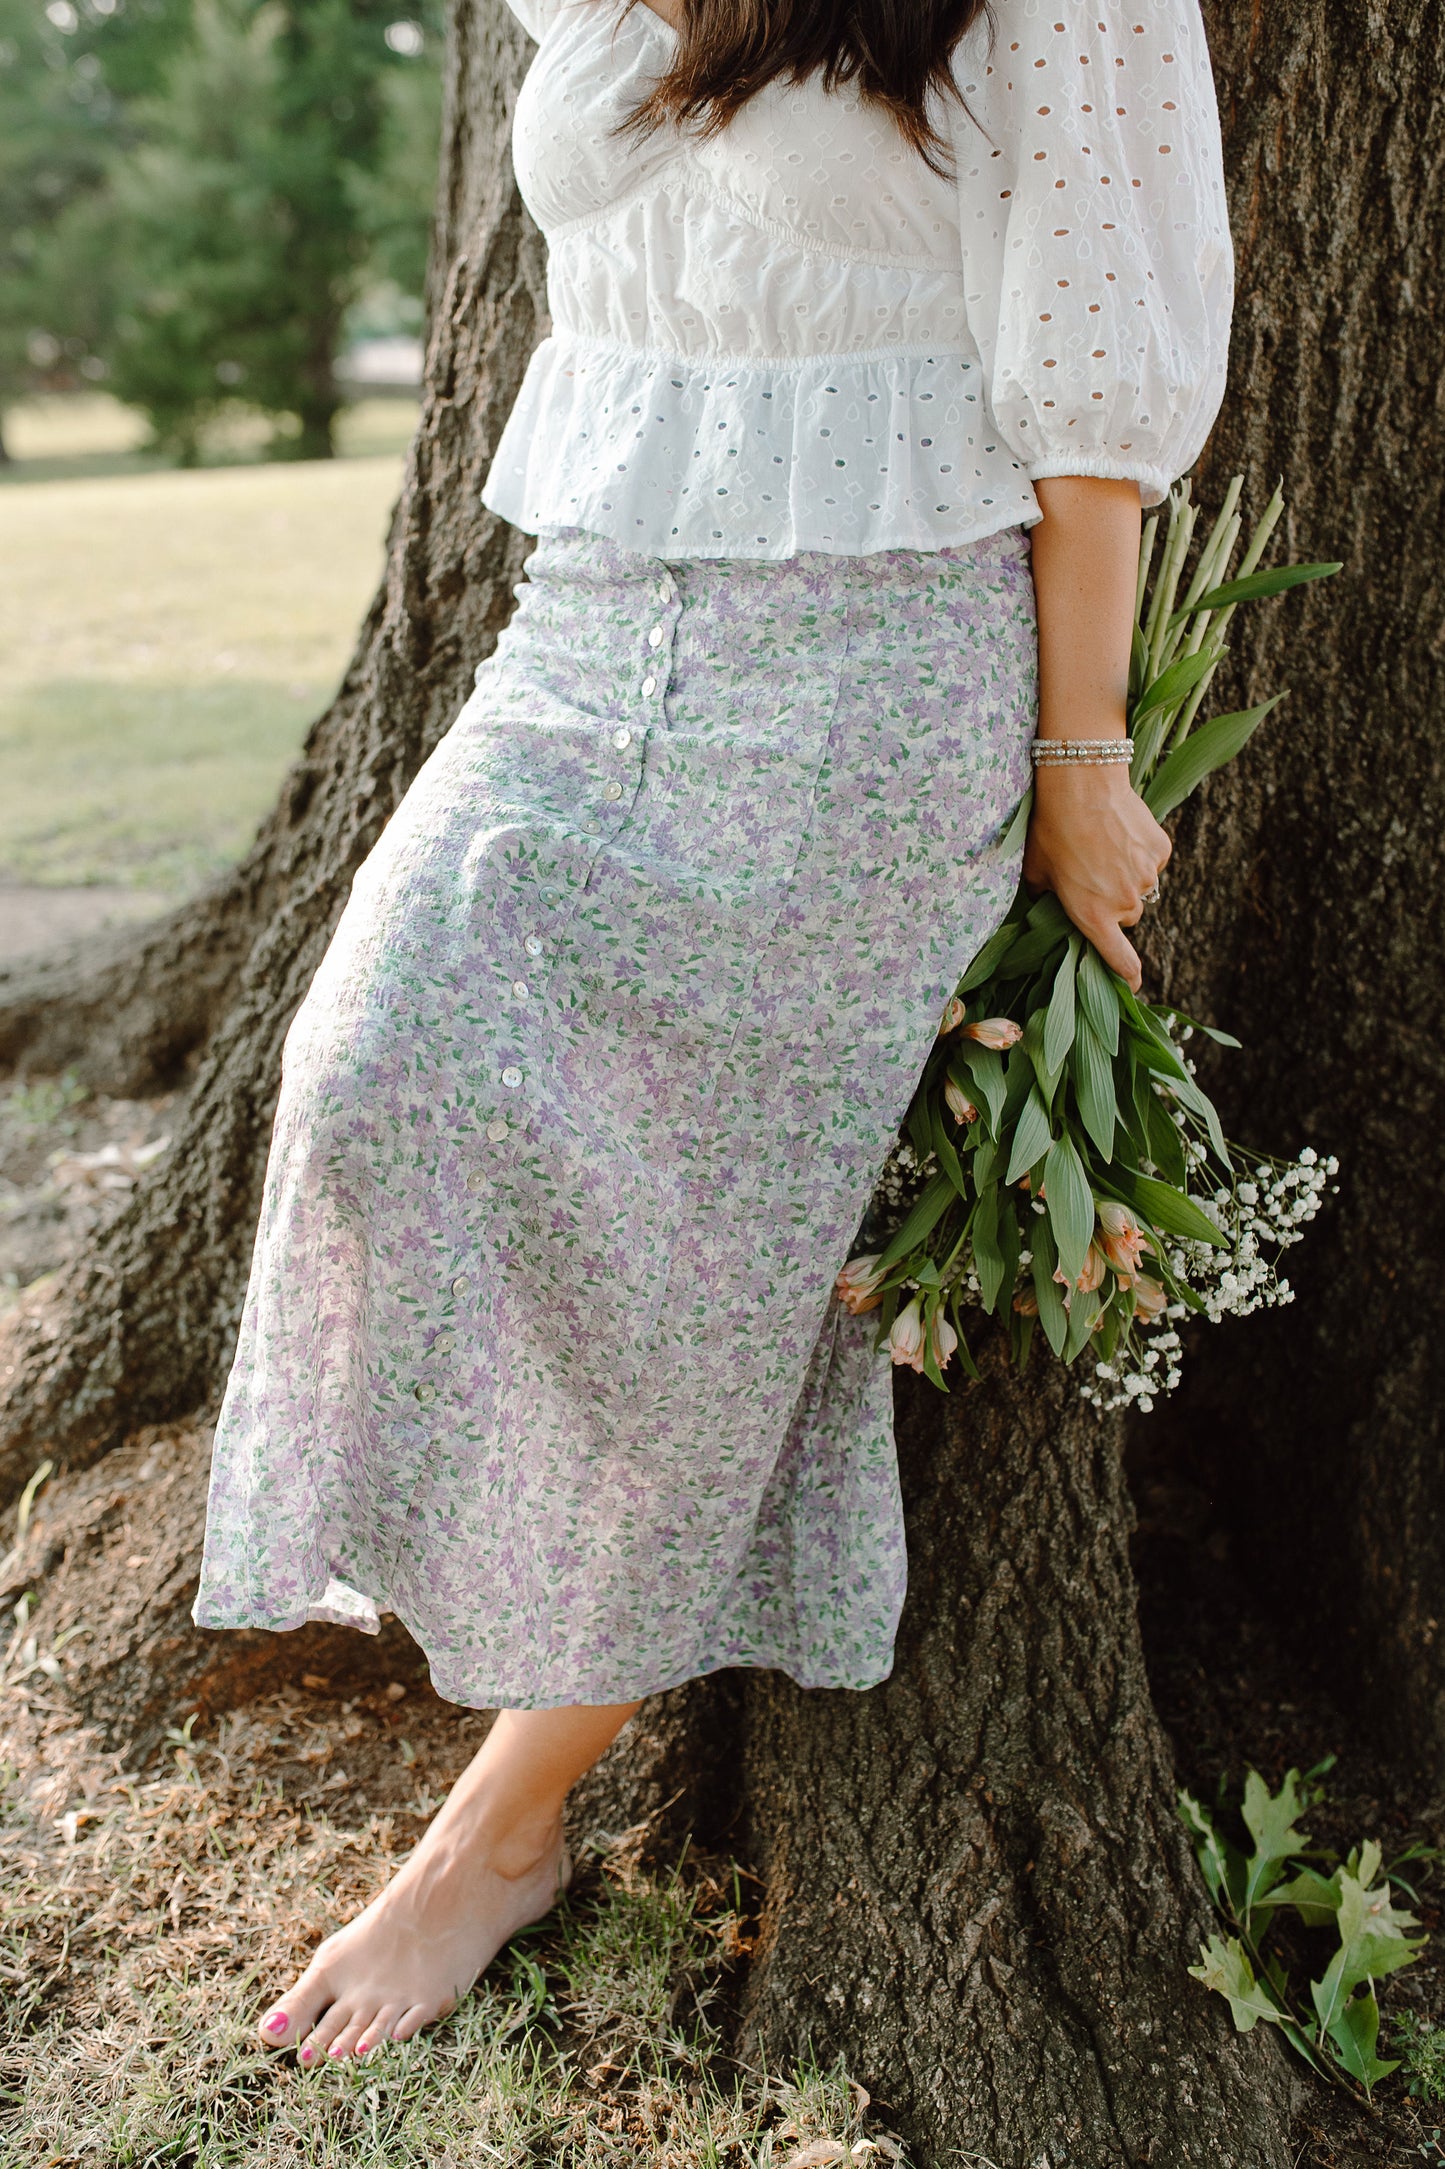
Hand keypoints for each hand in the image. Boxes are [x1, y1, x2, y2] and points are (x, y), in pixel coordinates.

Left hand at [1022, 762, 1170, 991]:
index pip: (1119, 960)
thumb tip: (1049, 904)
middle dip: (1112, 904)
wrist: (1083, 783)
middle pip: (1126, 917)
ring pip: (1140, 888)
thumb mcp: (1036, 872)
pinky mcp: (1161, 851)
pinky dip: (1140, 853)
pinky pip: (1152, 862)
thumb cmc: (1051, 829)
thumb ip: (1045, 899)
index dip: (1127, 977)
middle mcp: (1125, 903)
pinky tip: (1119, 833)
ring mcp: (1147, 876)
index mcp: (1092, 916)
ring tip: (1102, 848)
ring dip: (1126, 877)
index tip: (1133, 986)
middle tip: (1091, 876)